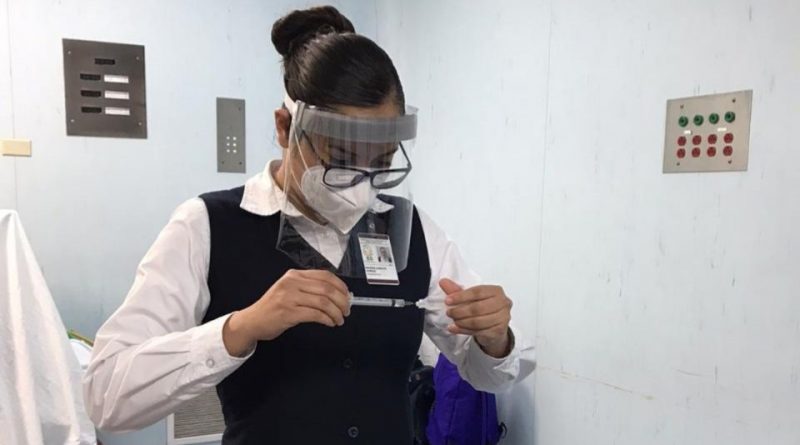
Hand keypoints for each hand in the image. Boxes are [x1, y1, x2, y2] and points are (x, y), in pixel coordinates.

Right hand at [223, 269, 350, 355]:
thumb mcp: (289, 290)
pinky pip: (315, 314)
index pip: (325, 276)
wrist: (252, 321)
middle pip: (327, 289)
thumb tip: (337, 295)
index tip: (348, 295)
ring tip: (339, 319)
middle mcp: (292, 283)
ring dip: (336, 312)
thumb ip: (309, 289)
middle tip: (347, 310)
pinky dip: (327, 319)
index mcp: (294, 275)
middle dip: (342, 301)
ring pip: (323, 302)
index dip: (340, 286)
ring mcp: (289, 297)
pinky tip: (329, 323)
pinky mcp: (288, 312)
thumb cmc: (273, 307)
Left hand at [441, 278, 512, 357]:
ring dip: (462, 322)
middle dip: (460, 311)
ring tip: (453, 321)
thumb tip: (443, 282)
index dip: (461, 296)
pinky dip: (464, 330)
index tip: (448, 300)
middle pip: (478, 308)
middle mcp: (503, 303)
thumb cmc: (483, 308)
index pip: (477, 292)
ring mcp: (503, 318)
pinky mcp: (499, 331)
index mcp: (496, 291)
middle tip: (449, 312)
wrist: (495, 326)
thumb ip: (457, 290)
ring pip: (478, 321)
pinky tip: (455, 328)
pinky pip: (479, 332)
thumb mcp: (470, 298)